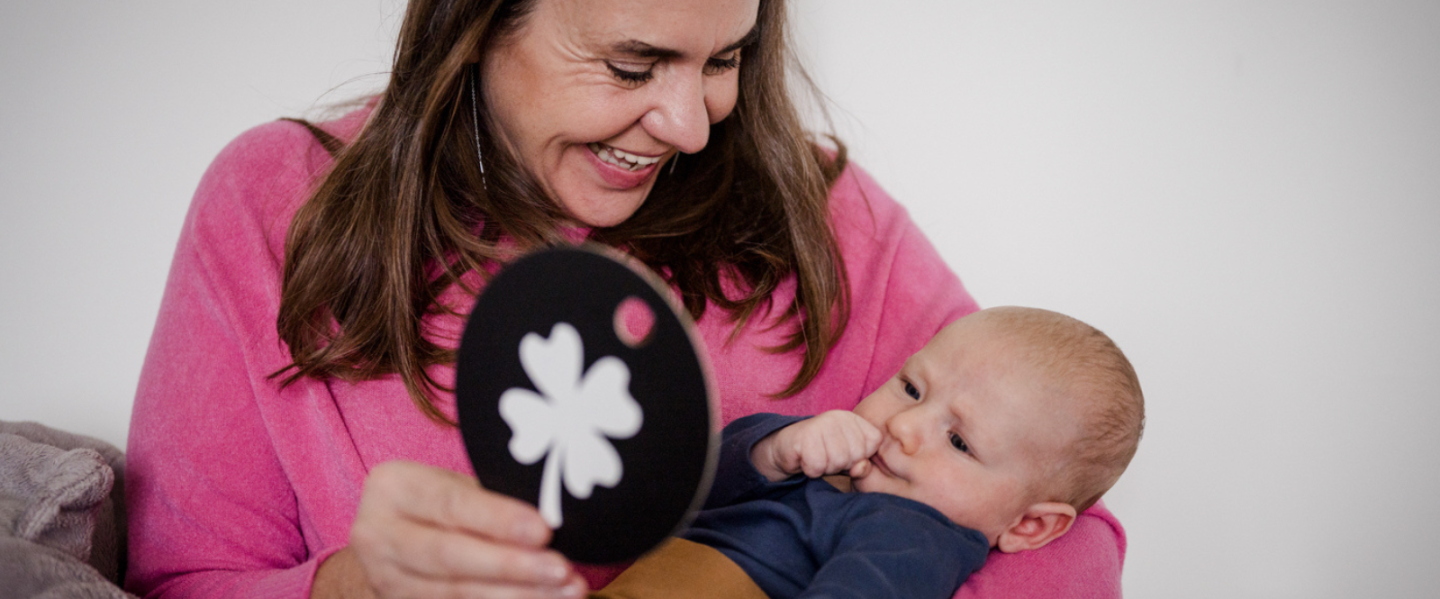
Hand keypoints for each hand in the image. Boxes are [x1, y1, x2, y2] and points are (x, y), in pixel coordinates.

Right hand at [315, 460, 586, 598]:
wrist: (391, 540)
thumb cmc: (437, 503)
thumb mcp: (453, 485)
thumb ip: (491, 500)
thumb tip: (555, 517)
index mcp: (393, 488)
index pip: (451, 505)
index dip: (499, 520)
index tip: (544, 531)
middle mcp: (378, 535)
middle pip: (450, 556)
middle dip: (512, 566)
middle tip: (562, 570)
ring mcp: (385, 579)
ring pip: (456, 593)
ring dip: (517, 596)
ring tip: (565, 592)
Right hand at [751, 411, 882, 481]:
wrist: (786, 447)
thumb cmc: (821, 453)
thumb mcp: (847, 459)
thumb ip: (861, 464)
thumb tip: (860, 468)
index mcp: (853, 418)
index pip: (874, 442)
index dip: (861, 455)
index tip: (845, 452)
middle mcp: (838, 416)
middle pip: (856, 455)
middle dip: (841, 464)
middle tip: (827, 456)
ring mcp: (821, 424)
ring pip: (837, 461)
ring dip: (825, 468)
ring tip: (817, 457)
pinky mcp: (805, 436)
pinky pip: (817, 466)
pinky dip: (811, 470)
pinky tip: (806, 460)